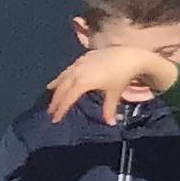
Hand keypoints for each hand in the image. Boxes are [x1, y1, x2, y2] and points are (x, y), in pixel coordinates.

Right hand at [45, 45, 172, 119]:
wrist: (130, 56)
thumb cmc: (122, 76)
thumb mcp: (114, 93)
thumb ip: (109, 109)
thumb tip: (111, 123)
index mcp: (82, 82)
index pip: (68, 99)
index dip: (61, 110)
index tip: (55, 119)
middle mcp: (77, 72)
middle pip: (62, 88)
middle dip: (55, 100)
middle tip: (50, 111)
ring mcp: (79, 63)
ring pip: (63, 76)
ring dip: (56, 85)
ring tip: (49, 92)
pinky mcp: (83, 57)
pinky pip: (69, 68)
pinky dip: (63, 75)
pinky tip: (62, 77)